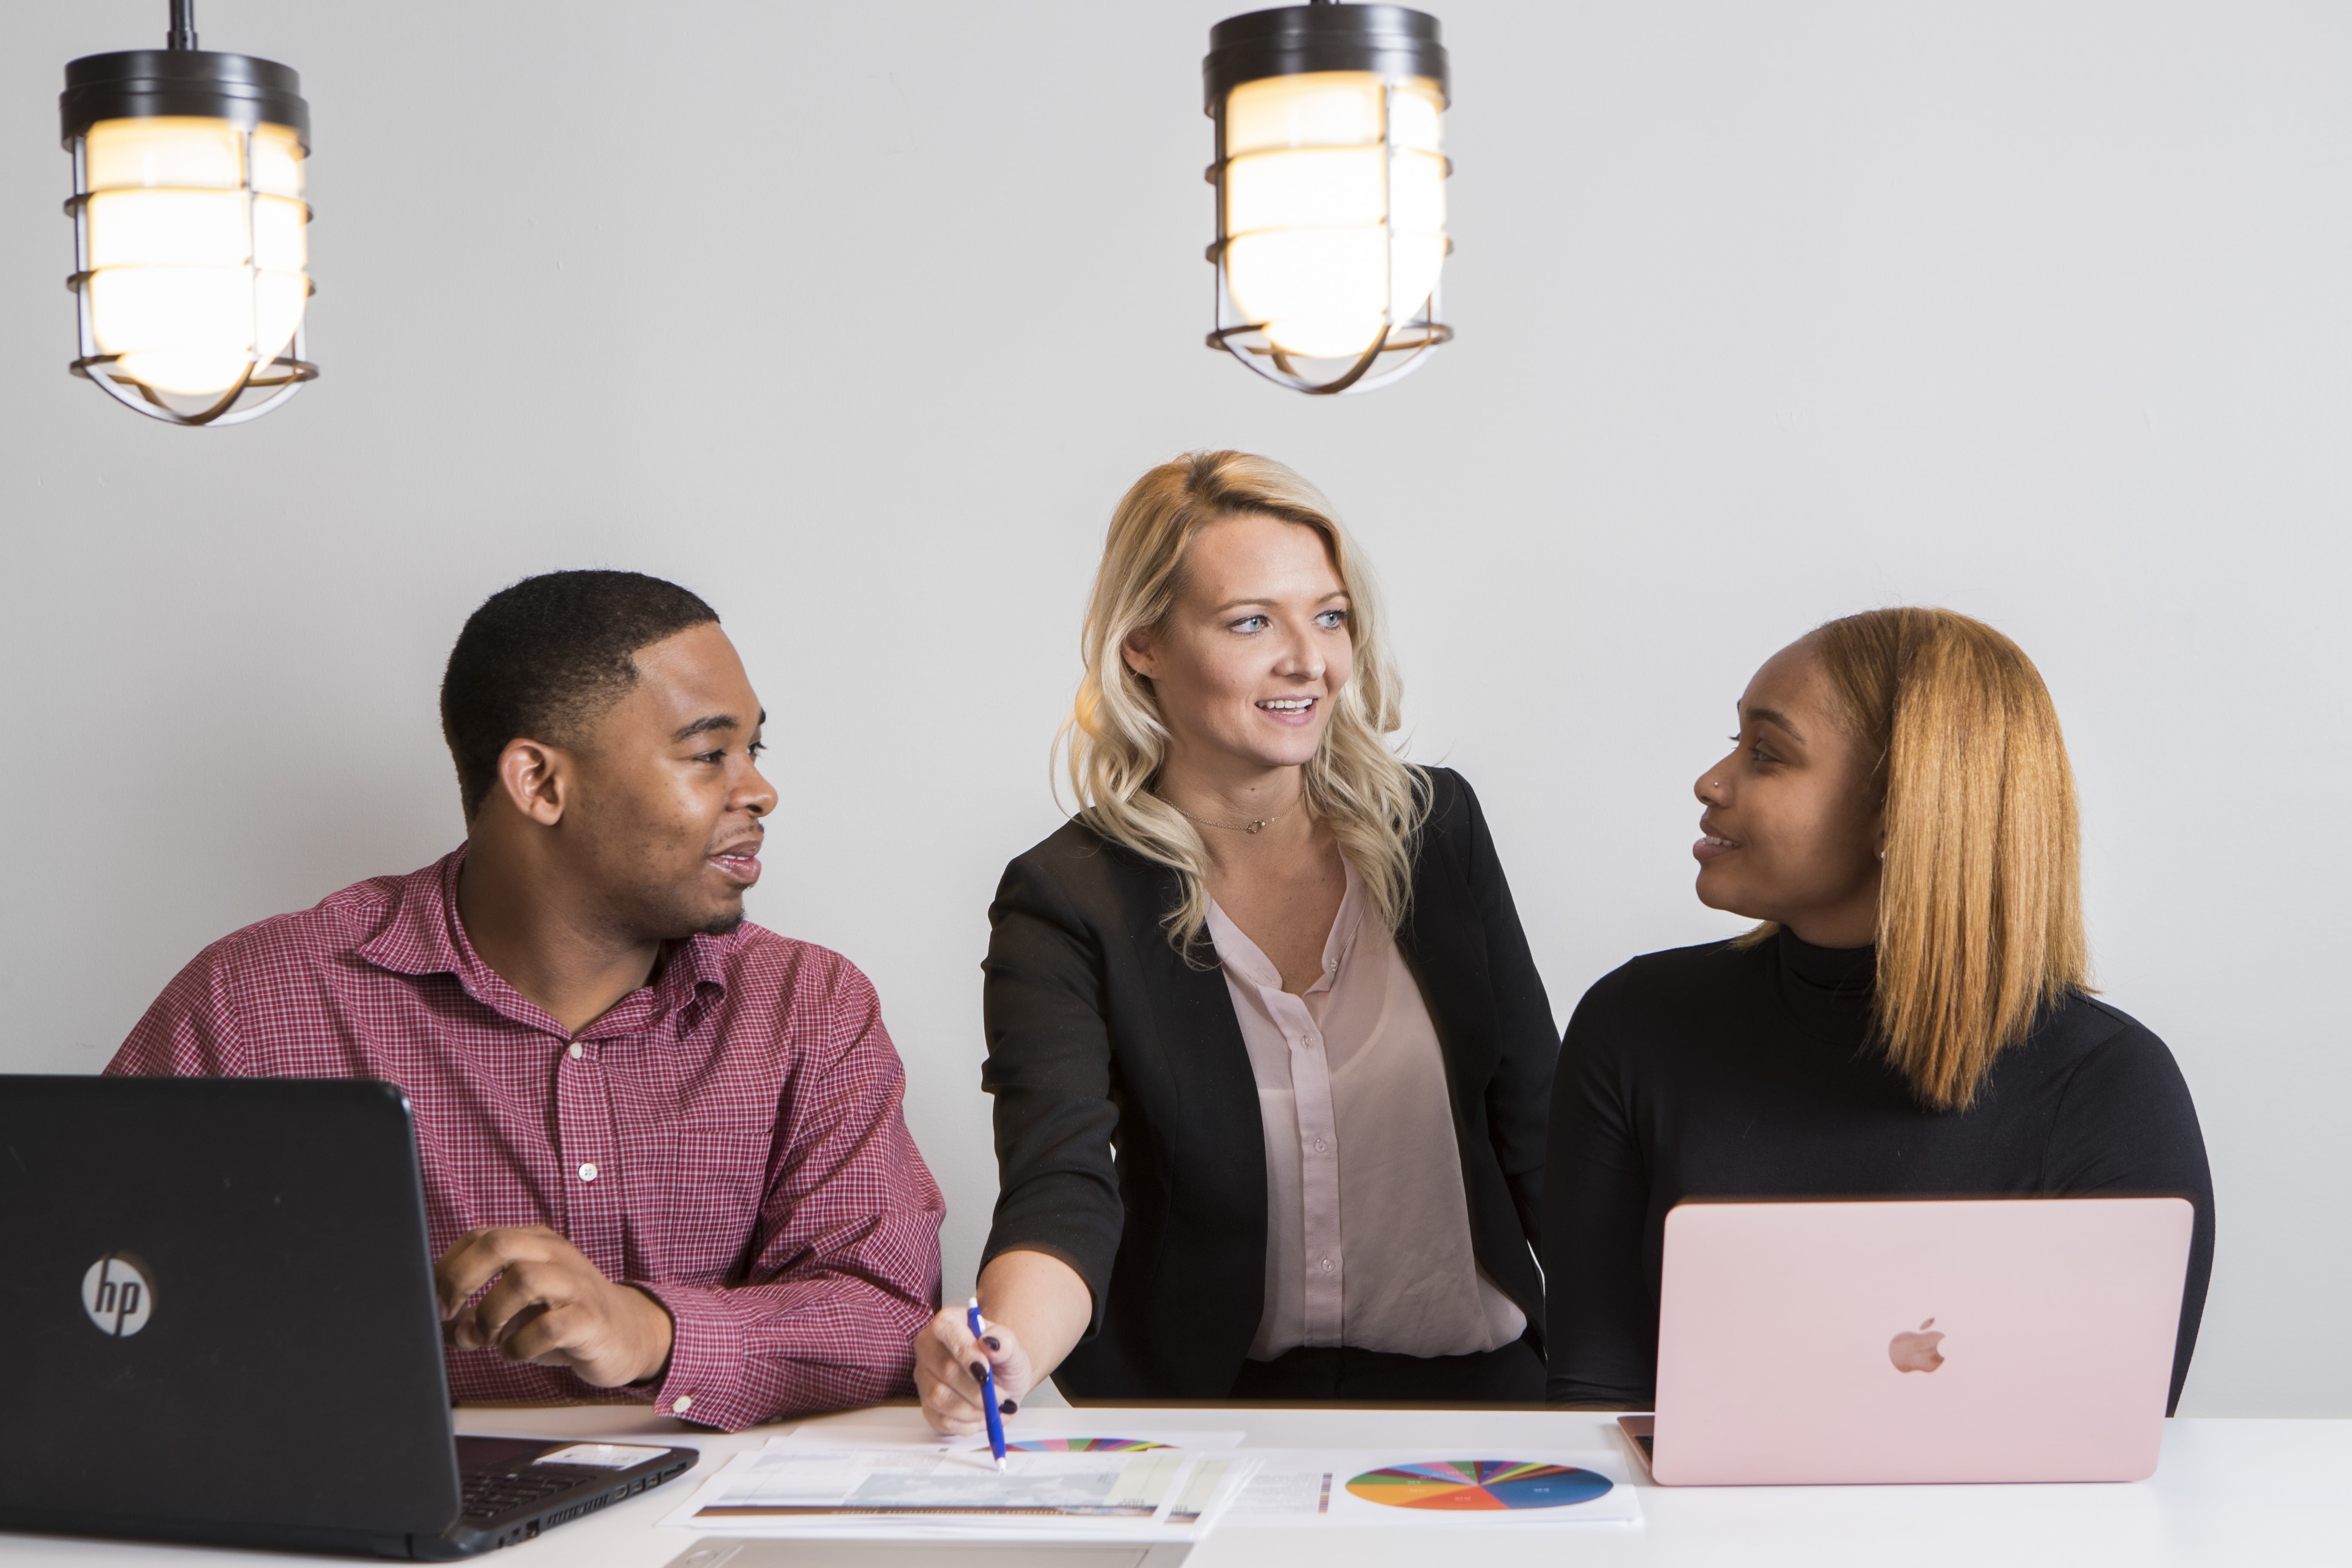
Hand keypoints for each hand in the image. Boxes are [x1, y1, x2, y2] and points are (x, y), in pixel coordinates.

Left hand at [435, 1225, 674, 1388]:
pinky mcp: (590, 1319)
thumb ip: (476, 1314)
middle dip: (461, 1281)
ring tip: (488, 1338)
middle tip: (450, 1314)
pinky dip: (520, 1345)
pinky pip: (549, 1326)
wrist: (627, 1333)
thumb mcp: (516, 1309)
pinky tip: (516, 1352)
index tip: (435, 1301)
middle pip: (497, 1245)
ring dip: (490, 1315)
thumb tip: (440, 1325)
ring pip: (523, 1279)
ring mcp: (575, 1284)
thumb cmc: (563, 1318)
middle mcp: (555, 1255)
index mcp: (535, 1243)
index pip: (479, 1237)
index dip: (446, 1268)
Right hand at [916, 1306, 1033, 1434]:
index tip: (987, 1372)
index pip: (946, 1330)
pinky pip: (942, 1420)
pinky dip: (967, 1423)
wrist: (1002, 1381)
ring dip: (974, 1408)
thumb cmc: (1002, 1359)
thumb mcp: (1012, 1347)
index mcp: (947, 1323)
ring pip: (940, 1398)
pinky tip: (980, 1415)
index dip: (966, 1353)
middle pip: (945, 1370)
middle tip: (1002, 1396)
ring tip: (994, 1405)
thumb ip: (1005, 1341)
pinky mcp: (926, 1406)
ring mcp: (924, 1378)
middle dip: (978, 1390)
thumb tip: (991, 1342)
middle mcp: (928, 1347)